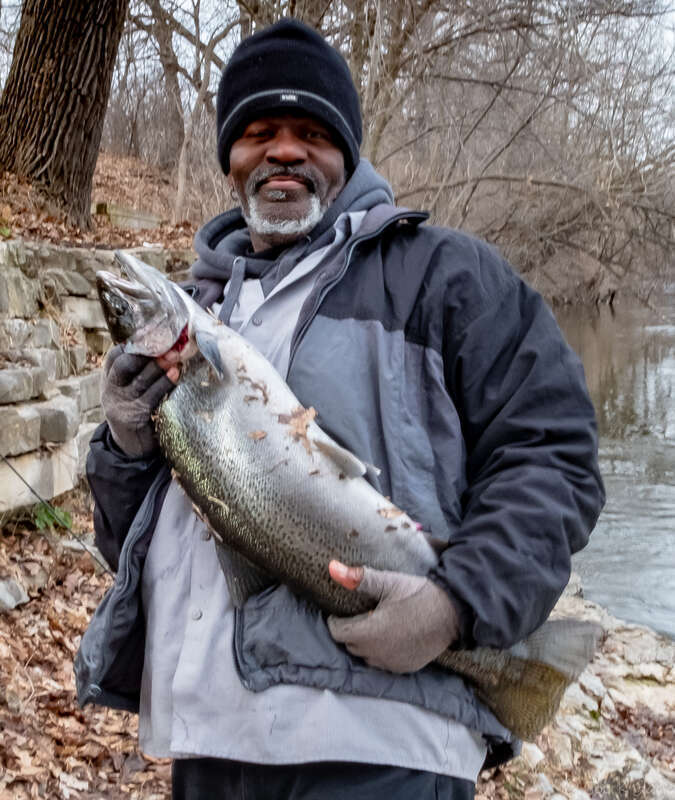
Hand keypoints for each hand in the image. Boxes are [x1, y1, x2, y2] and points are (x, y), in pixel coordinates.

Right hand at [101, 344, 178, 457]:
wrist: (131, 447)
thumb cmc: (137, 410)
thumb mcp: (133, 388)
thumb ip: (142, 370)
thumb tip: (168, 347)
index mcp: (109, 378)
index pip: (117, 354)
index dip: (136, 342)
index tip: (155, 332)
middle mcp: (110, 389)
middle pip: (124, 364)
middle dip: (147, 352)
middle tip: (167, 343)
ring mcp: (119, 403)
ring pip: (140, 379)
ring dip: (160, 366)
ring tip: (175, 356)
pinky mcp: (131, 417)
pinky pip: (151, 396)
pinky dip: (165, 383)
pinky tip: (176, 374)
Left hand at [326, 561, 458, 672]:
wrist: (452, 611)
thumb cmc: (417, 594)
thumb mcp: (387, 582)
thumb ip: (358, 578)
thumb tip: (332, 569)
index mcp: (369, 632)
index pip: (338, 633)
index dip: (335, 621)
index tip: (339, 612)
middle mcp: (378, 653)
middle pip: (351, 645)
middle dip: (350, 631)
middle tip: (358, 615)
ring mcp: (392, 663)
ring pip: (366, 656)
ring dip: (364, 643)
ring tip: (373, 625)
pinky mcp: (405, 667)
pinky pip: (383, 663)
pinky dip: (381, 651)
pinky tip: (389, 636)